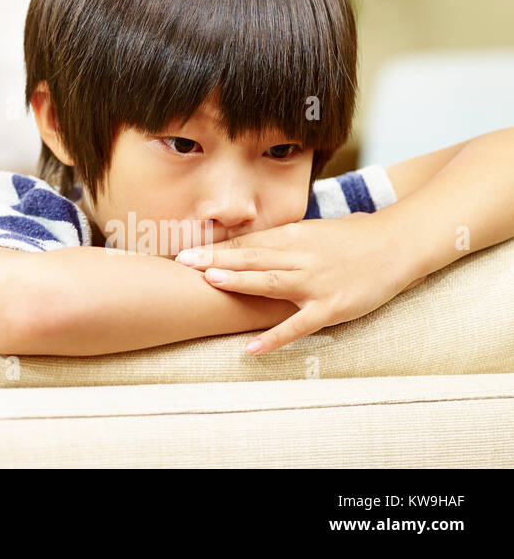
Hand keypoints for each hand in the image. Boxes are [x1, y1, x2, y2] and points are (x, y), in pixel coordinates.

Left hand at [172, 215, 420, 355]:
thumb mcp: (312, 231)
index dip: (217, 247)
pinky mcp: (331, 308)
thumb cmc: (353, 238)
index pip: (249, 243)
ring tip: (209, 282)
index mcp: (294, 236)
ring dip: (239, 282)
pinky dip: (275, 337)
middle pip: (252, 257)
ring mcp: (316, 283)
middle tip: (183, 261)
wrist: (397, 245)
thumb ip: (282, 240)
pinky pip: (298, 325)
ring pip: (271, 282)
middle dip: (216, 259)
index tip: (187, 250)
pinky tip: (252, 348)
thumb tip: (248, 245)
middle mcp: (301, 257)